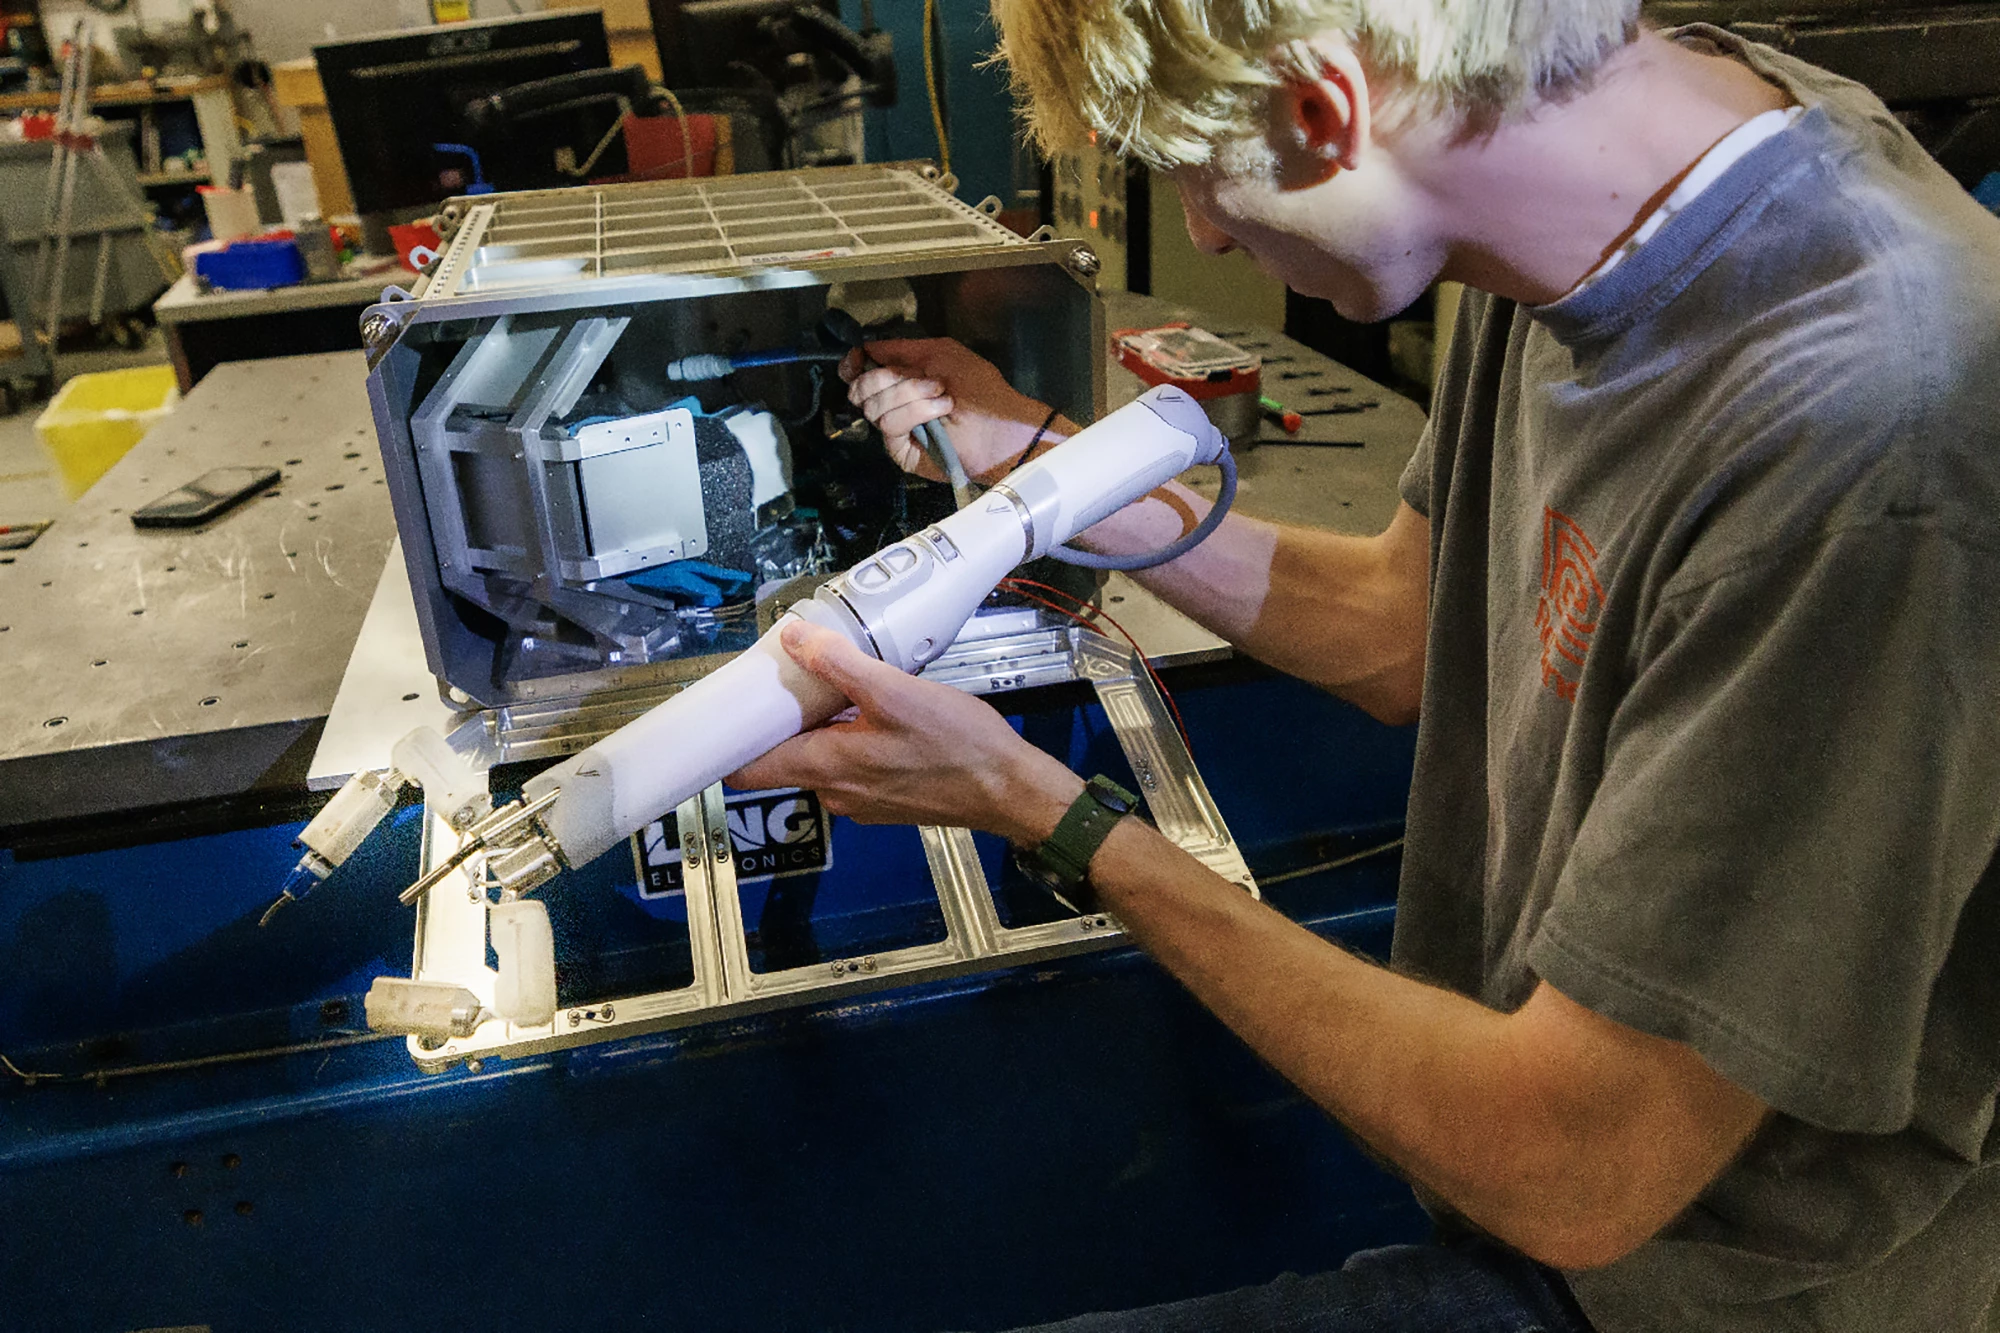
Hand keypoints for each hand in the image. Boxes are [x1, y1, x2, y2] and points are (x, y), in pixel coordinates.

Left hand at [726, 622, 1082, 843]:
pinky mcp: (885, 802)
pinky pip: (851, 769)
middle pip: (784, 760)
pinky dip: (850, 743)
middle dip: (782, 723)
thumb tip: (793, 637)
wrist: (1009, 790)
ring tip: (836, 691)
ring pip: (821, 762)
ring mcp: (860, 803)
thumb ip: (840, 665)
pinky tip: (875, 717)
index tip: (724, 712)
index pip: (748, 770)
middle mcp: (834, 794)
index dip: (728, 744)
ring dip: (821, 730)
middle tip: (787, 680)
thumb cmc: (956, 743)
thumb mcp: (897, 691)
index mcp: (826, 768)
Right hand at [839, 338, 1062, 484]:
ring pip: (873, 406)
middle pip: (861, 387)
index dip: (854, 363)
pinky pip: (889, 426)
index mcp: (899, 378)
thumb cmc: (978, 386)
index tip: (857, 360)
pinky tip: (940, 411)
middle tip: (926, 379)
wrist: (1001, 424)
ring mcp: (895, 429)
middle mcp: (891, 403)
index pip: (859, 370)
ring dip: (910, 395)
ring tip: (943, 396)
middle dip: (888, 378)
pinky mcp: (901, 451)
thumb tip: (866, 349)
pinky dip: (915, 413)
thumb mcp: (940, 353)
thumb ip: (901, 349)